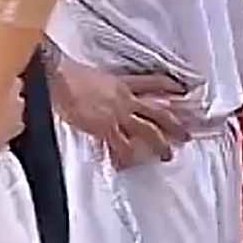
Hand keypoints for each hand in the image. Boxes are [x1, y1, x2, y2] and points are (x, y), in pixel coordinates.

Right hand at [51, 57, 187, 166]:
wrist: (57, 80)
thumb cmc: (68, 76)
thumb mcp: (93, 76)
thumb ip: (103, 85)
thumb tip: (100, 91)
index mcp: (122, 83)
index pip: (152, 82)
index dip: (169, 86)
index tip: (182, 90)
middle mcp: (125, 98)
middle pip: (158, 111)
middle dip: (174, 123)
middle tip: (186, 134)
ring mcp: (118, 114)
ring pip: (147, 130)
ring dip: (159, 144)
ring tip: (167, 155)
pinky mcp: (106, 128)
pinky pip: (121, 146)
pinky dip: (125, 157)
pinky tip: (127, 166)